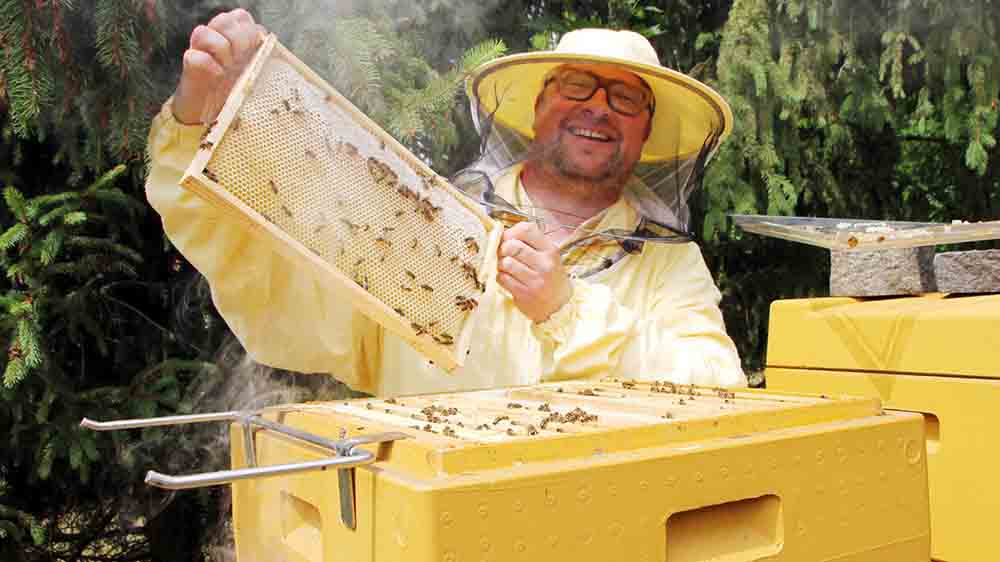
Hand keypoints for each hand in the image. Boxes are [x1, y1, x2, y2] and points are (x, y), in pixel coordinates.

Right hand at [172, 9, 265, 124]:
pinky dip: (210, 66)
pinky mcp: (189, 67)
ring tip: (228, 67)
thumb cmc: (236, 90)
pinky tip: (218, 76)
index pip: (239, 17)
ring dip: (221, 49)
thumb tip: (266, 38)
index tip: (254, 48)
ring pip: (203, 32)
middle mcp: (214, 39)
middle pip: (223, 20)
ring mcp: (199, 51)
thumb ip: (260, 52)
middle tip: (241, 58)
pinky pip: (195, 57)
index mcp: (232, 36)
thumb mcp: (254, 70)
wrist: (213, 112)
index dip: (249, 30)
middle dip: (237, 39)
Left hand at [496, 222, 572, 322]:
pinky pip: (502, 278)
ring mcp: (535, 280)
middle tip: (504, 255)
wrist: (559, 305)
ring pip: (505, 262)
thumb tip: (499, 235)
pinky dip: (501, 277)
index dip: (511, 232)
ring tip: (507, 268)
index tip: (508, 239)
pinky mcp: (525, 294)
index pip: (526, 229)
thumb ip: (528, 243)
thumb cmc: (548, 276)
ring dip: (500, 264)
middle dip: (502, 249)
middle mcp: (544, 263)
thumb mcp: (546, 255)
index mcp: (550, 249)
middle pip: (511, 246)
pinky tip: (509, 279)